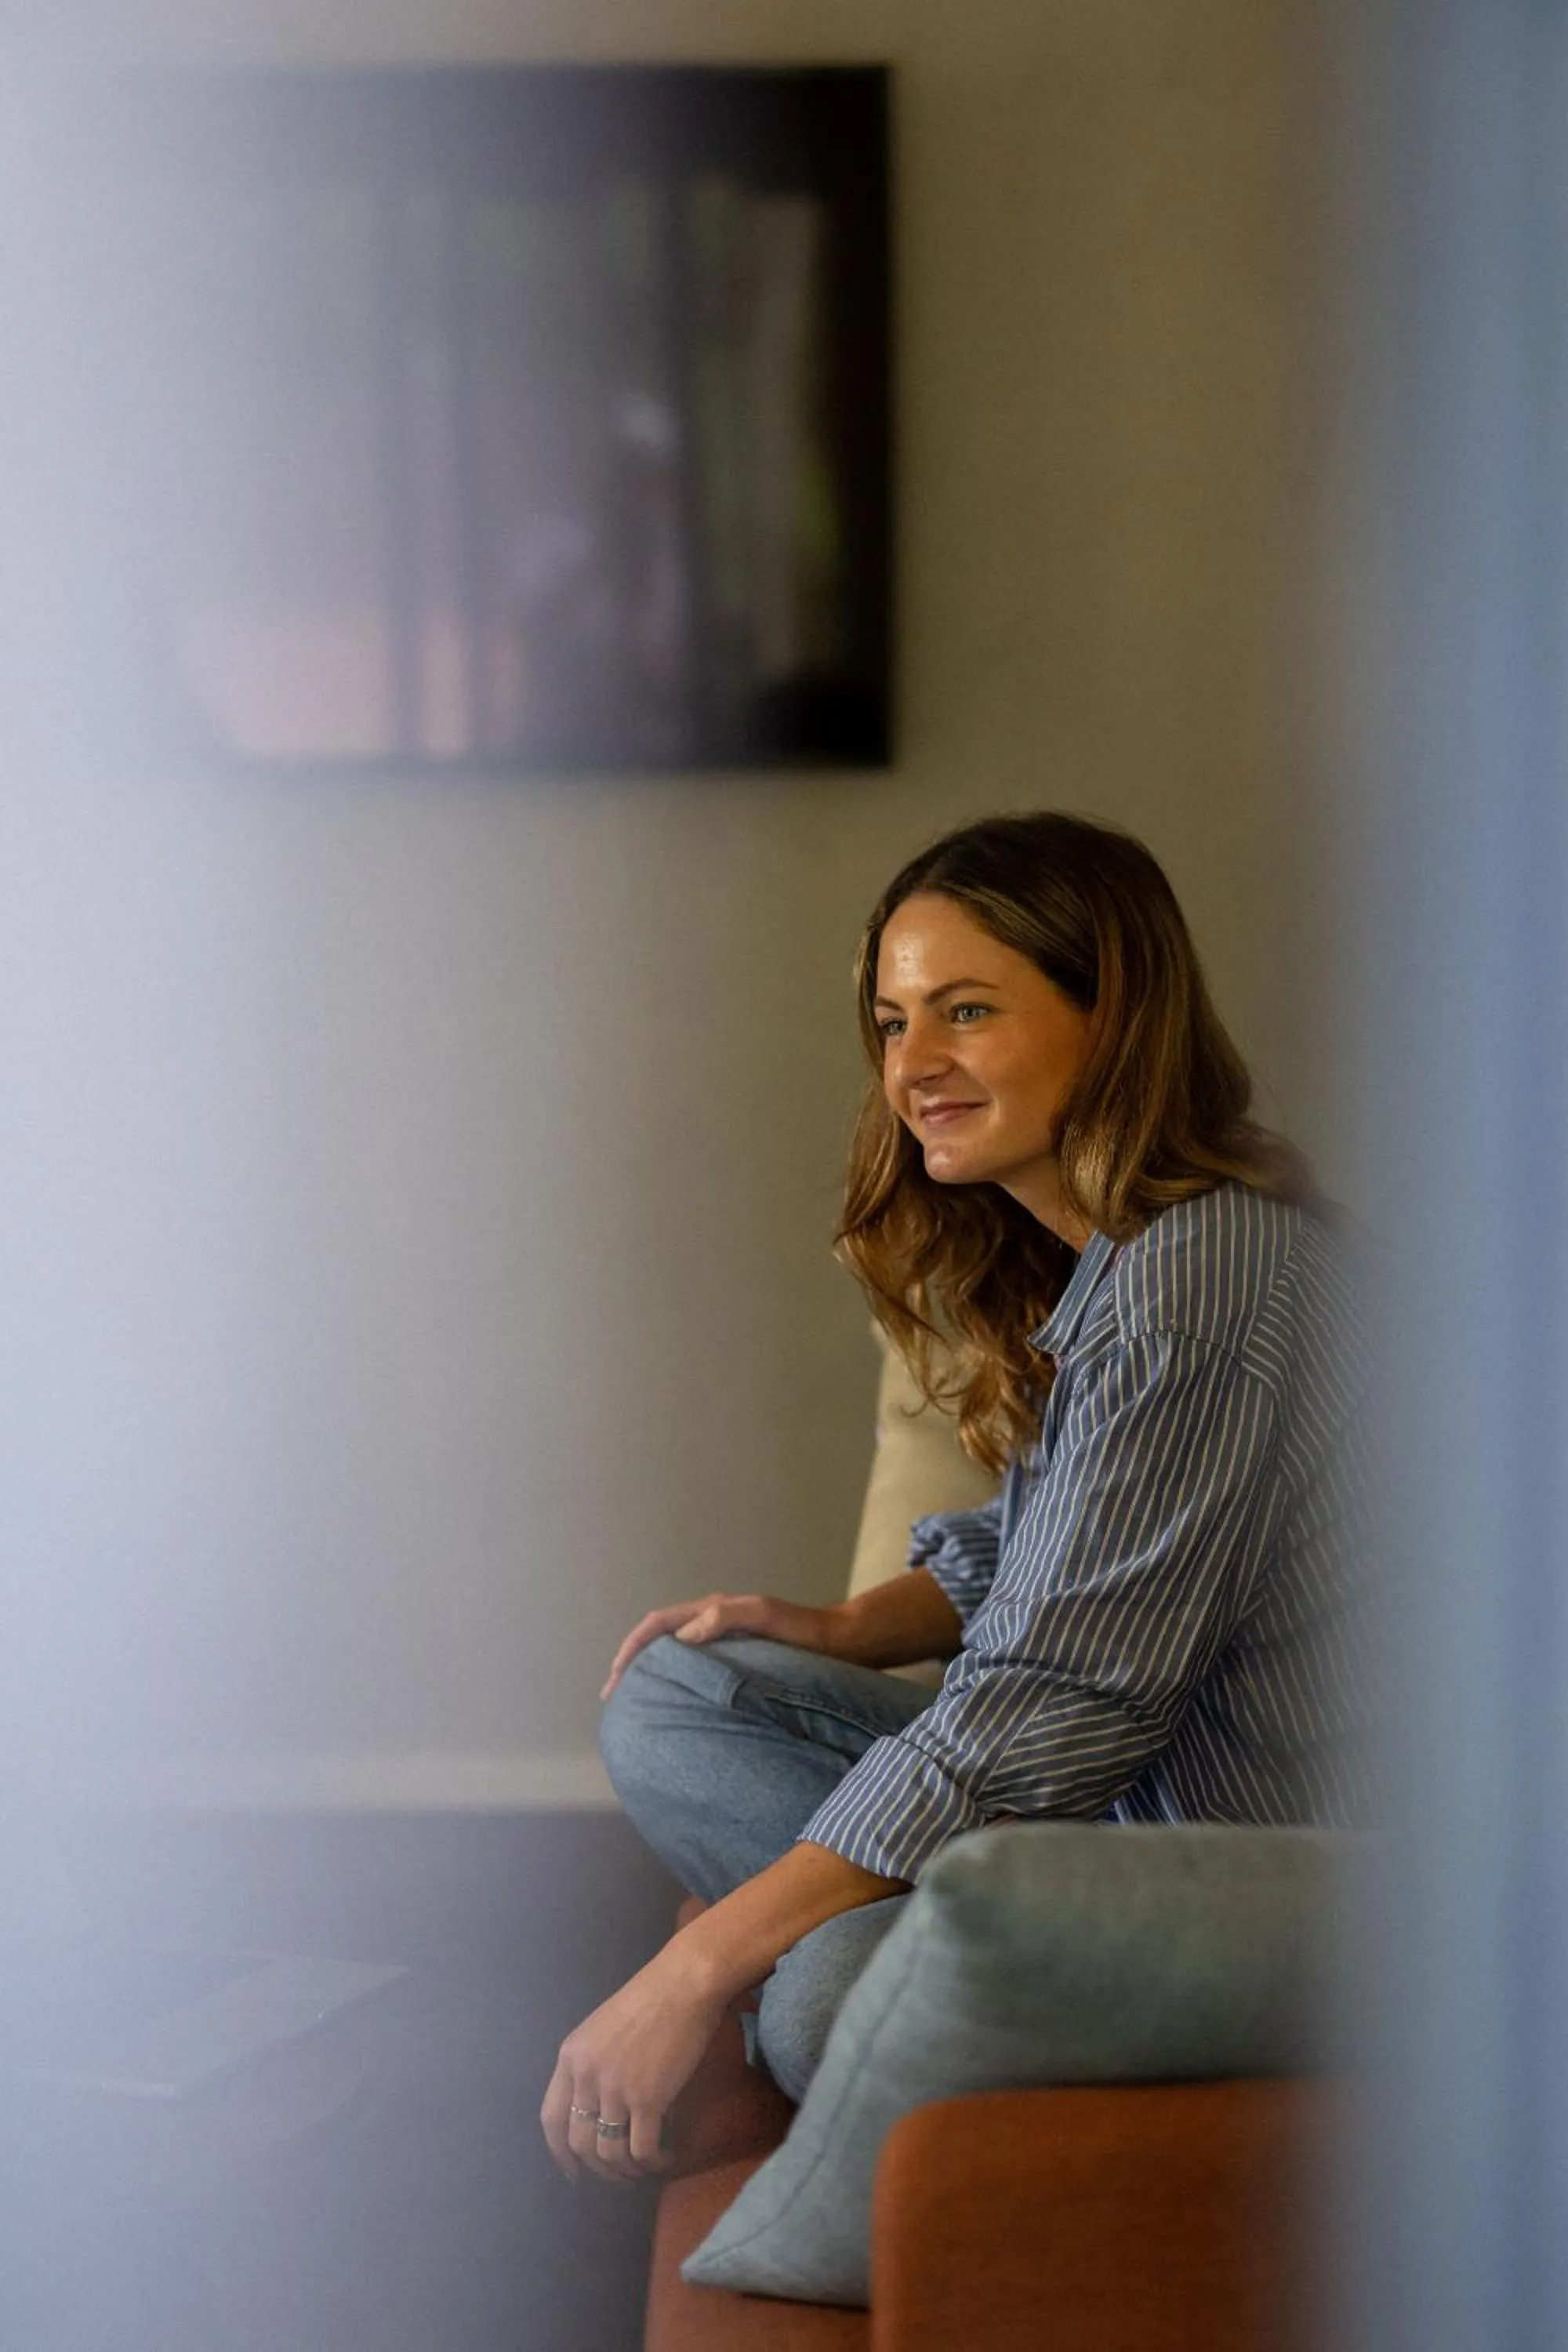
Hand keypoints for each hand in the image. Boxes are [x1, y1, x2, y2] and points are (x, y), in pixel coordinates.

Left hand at [540, 1946, 730, 2184]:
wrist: (685, 1983)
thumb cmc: (652, 1998)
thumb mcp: (604, 2029)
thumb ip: (595, 2067)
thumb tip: (603, 2112)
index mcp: (570, 2056)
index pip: (551, 2119)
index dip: (560, 2153)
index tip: (573, 2172)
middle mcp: (585, 2076)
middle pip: (580, 2143)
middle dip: (599, 2170)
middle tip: (620, 2176)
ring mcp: (615, 2089)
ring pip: (609, 2153)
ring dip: (627, 2170)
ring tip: (646, 2167)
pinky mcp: (647, 2099)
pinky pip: (642, 2150)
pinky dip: (654, 2162)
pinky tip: (667, 2156)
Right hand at [599, 1591, 838, 1700]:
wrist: (837, 1643)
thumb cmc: (801, 1630)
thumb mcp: (763, 1615)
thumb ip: (724, 1617)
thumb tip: (683, 1635)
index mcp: (711, 1610)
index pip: (657, 1624)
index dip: (631, 1648)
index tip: (614, 1677)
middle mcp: (711, 1623)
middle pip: (658, 1639)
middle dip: (631, 1663)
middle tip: (614, 1696)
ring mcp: (722, 1642)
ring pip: (673, 1656)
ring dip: (649, 1674)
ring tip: (635, 1703)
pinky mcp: (735, 1662)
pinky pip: (693, 1670)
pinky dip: (673, 1684)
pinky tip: (673, 1706)